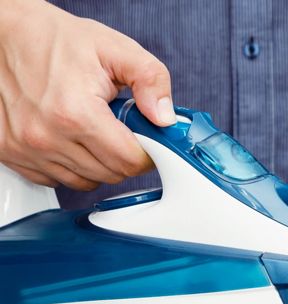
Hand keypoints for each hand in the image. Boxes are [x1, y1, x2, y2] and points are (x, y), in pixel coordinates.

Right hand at [0, 0, 175, 190]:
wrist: (2, 33)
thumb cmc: (54, 40)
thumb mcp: (113, 48)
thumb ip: (151, 80)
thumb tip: (165, 118)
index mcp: (76, 113)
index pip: (129, 161)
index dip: (147, 151)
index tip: (147, 140)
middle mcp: (46, 137)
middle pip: (111, 174)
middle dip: (124, 154)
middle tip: (119, 126)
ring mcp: (26, 149)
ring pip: (86, 181)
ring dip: (99, 162)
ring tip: (93, 128)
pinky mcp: (11, 155)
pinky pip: (58, 180)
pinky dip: (72, 165)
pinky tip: (71, 138)